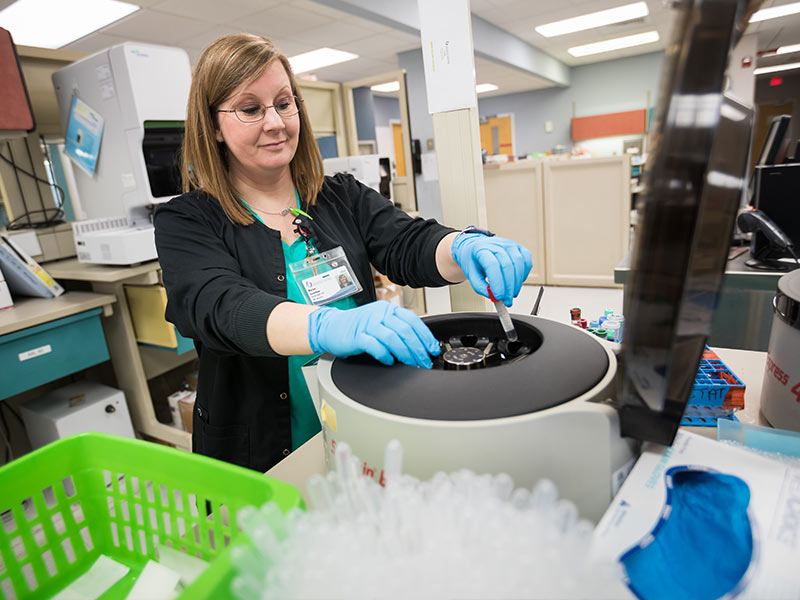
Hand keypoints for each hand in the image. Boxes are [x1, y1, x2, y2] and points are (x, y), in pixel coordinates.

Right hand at [308, 301, 440, 367]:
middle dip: (418, 349)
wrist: (330, 327)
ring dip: (405, 354)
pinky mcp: (358, 336)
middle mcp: (379, 314)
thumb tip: (419, 344)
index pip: (413, 321)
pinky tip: (390, 361)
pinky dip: (385, 355)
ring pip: (393, 338)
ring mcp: (368, 324)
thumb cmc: (356, 327)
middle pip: (406, 331)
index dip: (426, 336)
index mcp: (388, 309)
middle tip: (424, 361)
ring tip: (411, 364)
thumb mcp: (379, 322)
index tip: (433, 349)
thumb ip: (397, 329)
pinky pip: (376, 346)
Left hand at [451, 233, 532, 305]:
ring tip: (512, 293)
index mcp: (481, 249)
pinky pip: (527, 261)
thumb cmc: (474, 260)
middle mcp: (497, 245)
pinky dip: (524, 274)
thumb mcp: (471, 274)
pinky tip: (518, 281)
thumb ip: (480, 287)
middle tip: (507, 300)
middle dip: (509, 287)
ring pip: (519, 263)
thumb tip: (493, 296)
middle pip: (508, 266)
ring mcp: (509, 245)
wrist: (476, 247)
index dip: (498, 283)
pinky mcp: (519, 248)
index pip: (492, 265)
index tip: (498, 296)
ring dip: (517, 283)